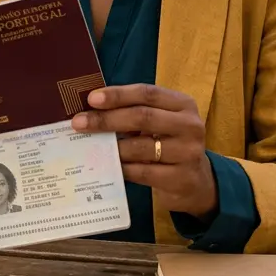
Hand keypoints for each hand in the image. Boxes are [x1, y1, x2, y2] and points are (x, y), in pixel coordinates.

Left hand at [72, 84, 217, 219]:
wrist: (196, 181)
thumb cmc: (169, 143)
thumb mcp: (161, 122)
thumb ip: (135, 112)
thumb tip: (92, 109)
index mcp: (183, 104)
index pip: (147, 93)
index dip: (118, 94)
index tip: (91, 99)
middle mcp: (190, 126)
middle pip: (143, 117)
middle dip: (107, 119)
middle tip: (79, 122)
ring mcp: (188, 153)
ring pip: (141, 147)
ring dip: (111, 146)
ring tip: (89, 145)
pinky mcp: (181, 179)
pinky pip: (143, 172)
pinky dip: (122, 168)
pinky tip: (107, 165)